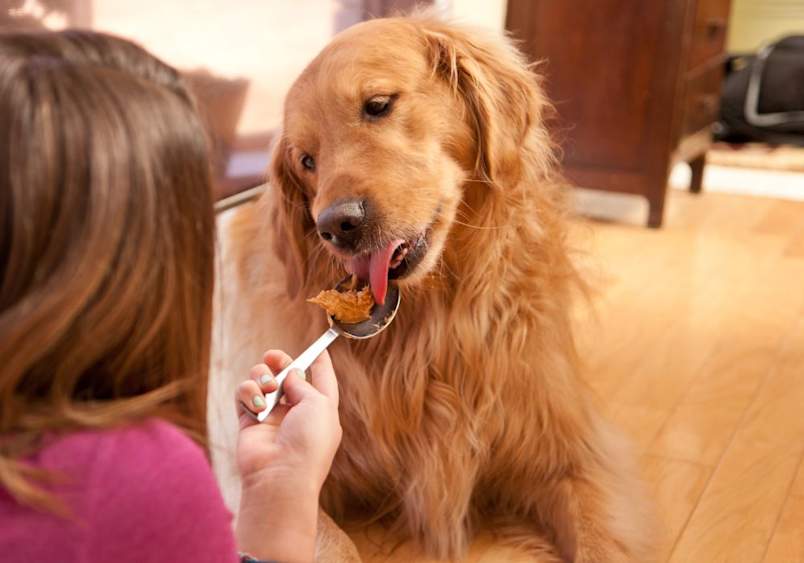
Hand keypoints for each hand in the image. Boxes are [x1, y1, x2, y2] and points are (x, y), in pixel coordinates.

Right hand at [235, 349, 341, 489]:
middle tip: (273, 356)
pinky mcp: (249, 421)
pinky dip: (247, 393)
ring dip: (262, 377)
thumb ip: (304, 383)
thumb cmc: (308, 442)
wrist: (280, 475)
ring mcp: (271, 416)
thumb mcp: (319, 404)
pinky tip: (256, 405)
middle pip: (286, 376)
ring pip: (261, 380)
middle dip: (279, 361)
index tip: (319, 347)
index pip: (322, 380)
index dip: (321, 362)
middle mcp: (296, 412)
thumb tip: (290, 375)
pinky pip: (244, 394)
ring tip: (266, 388)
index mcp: (321, 409)